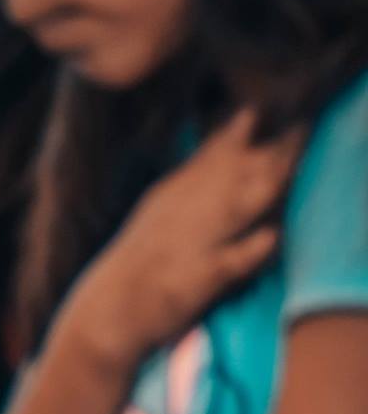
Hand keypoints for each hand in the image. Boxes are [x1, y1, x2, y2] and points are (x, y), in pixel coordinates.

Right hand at [60, 109, 301, 373]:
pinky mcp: (195, 279)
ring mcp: (190, 243)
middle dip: (271, 150)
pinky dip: (250, 249)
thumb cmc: (142, 264)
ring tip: (295, 163)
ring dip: (266, 184)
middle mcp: (185, 210)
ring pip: (235, 207)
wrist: (107, 313)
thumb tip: (234, 133)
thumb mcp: (164, 211)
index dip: (247, 129)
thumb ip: (199, 174)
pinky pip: (228, 262)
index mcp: (177, 192)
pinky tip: (271, 237)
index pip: (217, 152)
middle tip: (305, 122)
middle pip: (235, 173)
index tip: (277, 100)